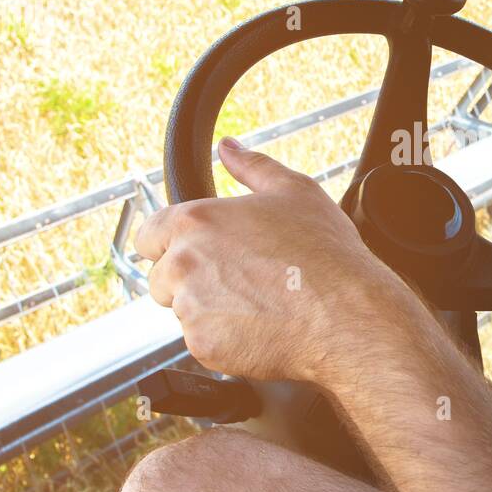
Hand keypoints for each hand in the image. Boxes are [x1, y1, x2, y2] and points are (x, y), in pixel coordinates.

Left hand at [135, 138, 421, 383]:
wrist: (344, 314)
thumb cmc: (325, 254)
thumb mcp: (295, 191)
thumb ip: (252, 166)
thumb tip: (229, 148)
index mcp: (197, 220)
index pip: (148, 235)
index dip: (170, 244)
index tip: (198, 253)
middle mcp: (184, 262)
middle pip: (161, 276)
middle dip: (190, 280)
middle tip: (239, 281)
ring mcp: (190, 306)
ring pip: (182, 310)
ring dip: (208, 309)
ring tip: (255, 303)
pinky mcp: (202, 343)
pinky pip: (201, 342)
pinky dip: (223, 339)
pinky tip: (259, 326)